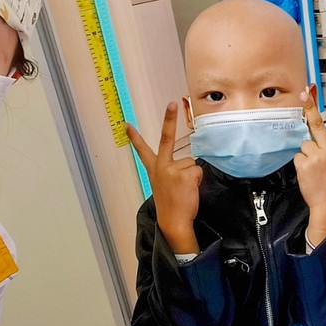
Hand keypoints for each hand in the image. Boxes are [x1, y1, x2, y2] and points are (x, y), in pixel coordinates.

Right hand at [127, 105, 202, 254]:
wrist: (173, 222)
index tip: (127, 124)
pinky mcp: (185, 174)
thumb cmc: (171, 206)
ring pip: (192, 163)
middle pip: (166, 138)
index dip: (135, 137)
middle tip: (172, 102)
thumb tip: (190, 164)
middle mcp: (161, 166)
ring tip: (185, 190)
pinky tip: (190, 191)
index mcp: (154, 169)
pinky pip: (198, 170)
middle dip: (169, 118)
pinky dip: (198, 180)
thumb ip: (172, 171)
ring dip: (193, 175)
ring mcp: (173, 169)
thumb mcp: (164, 186)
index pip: (143, 150)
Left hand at [294, 91, 325, 247]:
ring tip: (313, 169)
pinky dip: (300, 164)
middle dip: (309, 107)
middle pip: (317, 124)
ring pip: (304, 144)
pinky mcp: (305, 164)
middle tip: (304, 94)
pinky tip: (308, 173)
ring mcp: (317, 156)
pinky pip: (297, 156)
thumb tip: (313, 138)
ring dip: (305, 154)